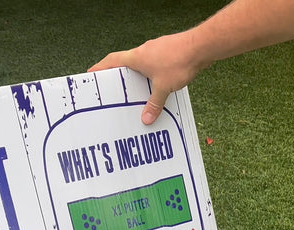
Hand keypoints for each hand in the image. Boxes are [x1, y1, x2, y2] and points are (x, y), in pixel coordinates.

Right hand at [89, 32, 206, 124]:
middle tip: (114, 87)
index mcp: (137, 57)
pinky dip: (153, 74)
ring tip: (137, 90)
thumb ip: (154, 104)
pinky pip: (156, 64)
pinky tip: (158, 84)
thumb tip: (146, 119)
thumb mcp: (163, 87)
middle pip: (126, 62)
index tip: (91, 73)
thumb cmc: (179, 62)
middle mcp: (145, 51)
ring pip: (143, 63)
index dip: (100, 67)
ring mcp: (158, 50)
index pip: (112, 60)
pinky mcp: (169, 52)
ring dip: (139, 75)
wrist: (201, 47)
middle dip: (120, 74)